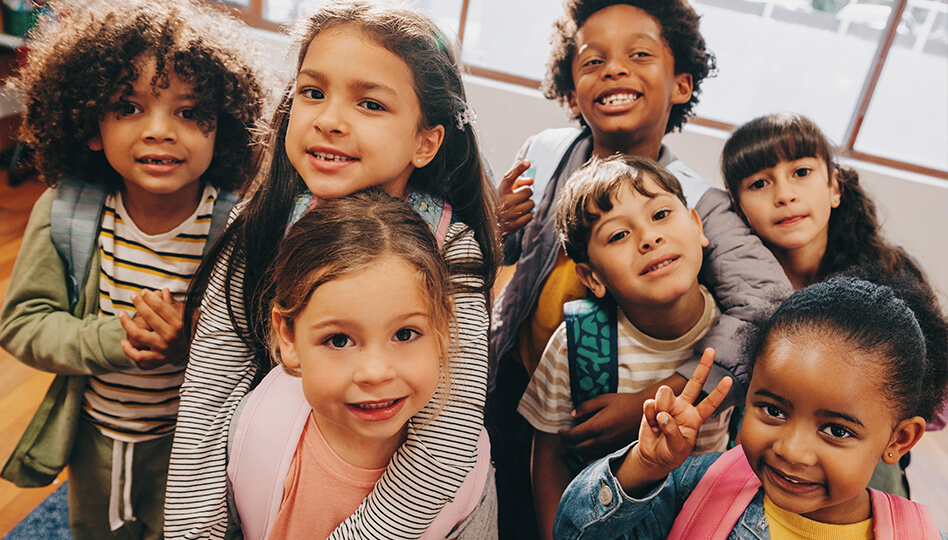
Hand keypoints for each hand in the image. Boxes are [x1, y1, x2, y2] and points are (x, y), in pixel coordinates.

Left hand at [118, 289, 187, 369]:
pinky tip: (124, 341)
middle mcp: (170, 336)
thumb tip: (163, 290)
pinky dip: (128, 350)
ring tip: (121, 313)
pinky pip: (138, 356)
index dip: (150, 297)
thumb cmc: (186, 329)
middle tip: (133, 296)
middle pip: (149, 316)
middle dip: (139, 303)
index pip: (160, 307)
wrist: (192, 352)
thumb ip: (172, 304)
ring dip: (127, 323)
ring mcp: (162, 348)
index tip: (143, 291)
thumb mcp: (183, 315)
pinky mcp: (156, 358)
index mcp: (178, 323)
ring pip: (138, 334)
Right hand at [497, 160, 534, 237]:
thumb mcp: (509, 189)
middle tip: (520, 197)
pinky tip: (518, 216)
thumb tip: (531, 180)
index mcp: (501, 189)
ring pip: (531, 204)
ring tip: (518, 207)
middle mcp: (502, 201)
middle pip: (528, 191)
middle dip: (527, 193)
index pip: (509, 177)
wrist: (493, 224)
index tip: (528, 163)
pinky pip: (530, 216)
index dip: (519, 169)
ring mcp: (507, 214)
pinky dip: (526, 216)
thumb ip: (520, 181)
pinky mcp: (512, 226)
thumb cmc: (504, 202)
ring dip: (527, 206)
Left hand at [558, 393, 644, 459]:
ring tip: (572, 444)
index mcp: (596, 425)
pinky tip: (586, 449)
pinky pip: (597, 455)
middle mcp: (601, 439)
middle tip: (562, 439)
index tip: (559, 431)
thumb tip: (573, 414)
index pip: (573, 436)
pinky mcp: (615, 448)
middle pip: (577, 447)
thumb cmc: (623, 402)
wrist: (645, 412)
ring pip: (586, 454)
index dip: (563, 435)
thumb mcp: (603, 399)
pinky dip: (587, 454)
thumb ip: (586, 407)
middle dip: (567, 444)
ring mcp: (608, 446)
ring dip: (576, 451)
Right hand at [636, 349, 731, 473]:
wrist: (652, 457)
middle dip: (703, 367)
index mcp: (695, 417)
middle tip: (711, 351)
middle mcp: (683, 407)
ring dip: (660, 409)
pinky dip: (649, 417)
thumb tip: (662, 413)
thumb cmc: (671, 453)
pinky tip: (651, 425)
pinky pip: (650, 405)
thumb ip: (672, 431)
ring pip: (665, 394)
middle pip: (694, 383)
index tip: (729, 379)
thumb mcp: (678, 448)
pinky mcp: (652, 407)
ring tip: (658, 424)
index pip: (710, 403)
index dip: (719, 392)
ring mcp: (667, 405)